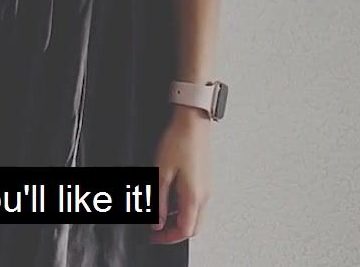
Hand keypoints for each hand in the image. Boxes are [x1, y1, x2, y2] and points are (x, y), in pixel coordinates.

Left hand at [150, 107, 211, 243]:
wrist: (193, 121)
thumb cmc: (178, 141)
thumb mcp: (161, 173)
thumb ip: (159, 202)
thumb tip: (157, 222)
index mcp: (194, 196)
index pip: (184, 231)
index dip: (167, 238)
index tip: (153, 235)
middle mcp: (204, 195)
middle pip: (193, 228)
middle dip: (173, 232)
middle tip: (155, 228)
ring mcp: (206, 188)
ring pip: (195, 216)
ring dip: (178, 219)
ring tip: (159, 210)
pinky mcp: (204, 180)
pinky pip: (195, 202)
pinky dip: (182, 207)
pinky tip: (169, 196)